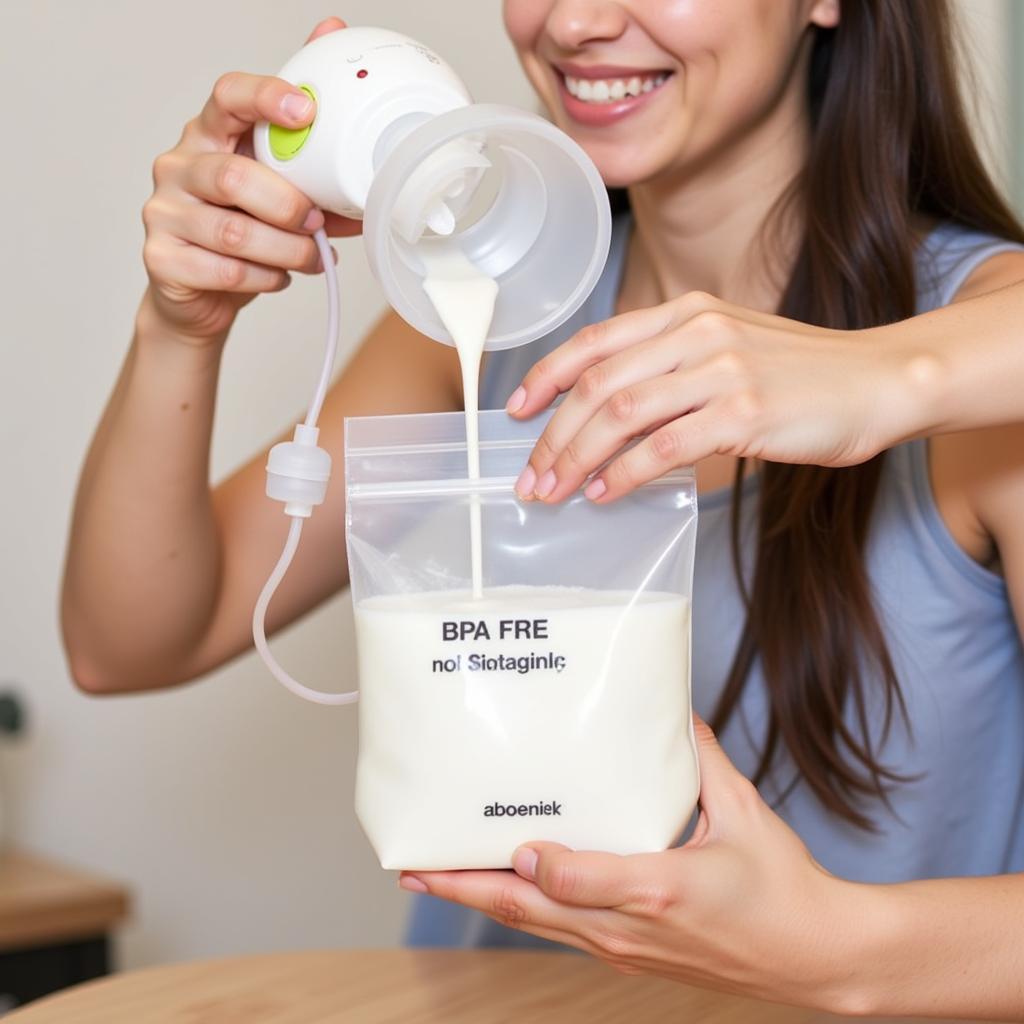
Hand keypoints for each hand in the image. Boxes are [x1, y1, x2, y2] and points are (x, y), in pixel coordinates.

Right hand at [140, 17, 359, 342]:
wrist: (200, 296)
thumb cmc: (242, 237)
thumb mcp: (277, 199)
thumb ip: (313, 183)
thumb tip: (369, 185)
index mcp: (208, 136)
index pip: (228, 97)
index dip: (266, 97)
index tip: (306, 112)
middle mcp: (178, 166)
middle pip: (233, 176)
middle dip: (289, 206)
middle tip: (316, 224)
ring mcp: (164, 212)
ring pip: (234, 232)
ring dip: (287, 250)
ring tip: (310, 258)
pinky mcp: (162, 259)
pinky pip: (227, 270)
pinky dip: (267, 278)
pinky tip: (278, 278)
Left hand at [401, 718, 871, 1012]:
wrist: (816, 959)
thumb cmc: (783, 888)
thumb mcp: (744, 812)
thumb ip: (701, 758)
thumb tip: (673, 711)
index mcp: (659, 888)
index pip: (577, 882)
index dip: (536, 866)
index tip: (505, 840)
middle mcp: (630, 927)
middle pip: (533, 912)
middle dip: (467, 888)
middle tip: (416, 865)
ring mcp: (626, 949)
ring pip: (539, 928)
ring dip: (484, 900)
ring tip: (438, 874)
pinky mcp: (630, 956)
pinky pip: (562, 934)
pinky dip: (523, 912)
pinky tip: (503, 889)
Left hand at [507, 292, 912, 502]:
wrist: (877, 381)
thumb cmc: (800, 375)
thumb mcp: (728, 350)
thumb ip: (671, 372)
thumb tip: (610, 425)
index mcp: (686, 312)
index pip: (595, 340)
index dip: (546, 376)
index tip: (517, 411)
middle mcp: (696, 331)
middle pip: (597, 384)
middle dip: (553, 435)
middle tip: (531, 478)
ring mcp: (721, 369)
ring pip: (620, 414)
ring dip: (577, 459)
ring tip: (555, 493)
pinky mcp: (744, 412)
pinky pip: (664, 446)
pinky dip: (625, 473)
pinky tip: (605, 493)